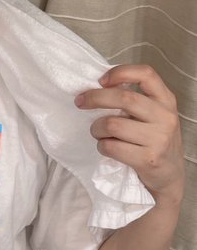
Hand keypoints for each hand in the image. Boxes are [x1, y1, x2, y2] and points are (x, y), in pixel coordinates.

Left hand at [75, 64, 184, 205]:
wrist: (169, 177)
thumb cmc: (153, 140)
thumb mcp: (152, 115)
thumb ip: (133, 100)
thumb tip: (96, 86)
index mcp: (166, 100)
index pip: (146, 74)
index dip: (120, 72)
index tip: (101, 80)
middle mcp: (165, 117)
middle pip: (124, 98)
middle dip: (94, 98)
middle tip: (80, 102)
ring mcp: (159, 139)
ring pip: (112, 124)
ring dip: (96, 128)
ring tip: (99, 132)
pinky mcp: (148, 159)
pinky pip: (111, 146)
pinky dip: (102, 146)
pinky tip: (107, 147)